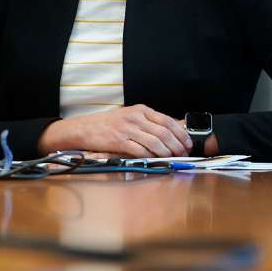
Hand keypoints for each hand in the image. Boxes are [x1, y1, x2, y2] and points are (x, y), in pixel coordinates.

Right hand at [38, 105, 192, 157]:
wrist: (84, 129)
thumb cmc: (107, 125)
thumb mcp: (129, 117)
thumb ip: (148, 123)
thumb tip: (171, 134)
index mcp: (140, 110)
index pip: (168, 121)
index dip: (181, 134)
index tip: (188, 143)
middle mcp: (135, 117)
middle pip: (164, 132)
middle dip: (177, 145)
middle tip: (183, 154)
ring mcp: (126, 128)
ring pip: (155, 142)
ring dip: (167, 152)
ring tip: (172, 158)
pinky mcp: (119, 141)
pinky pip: (140, 150)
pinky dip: (151, 156)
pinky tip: (155, 160)